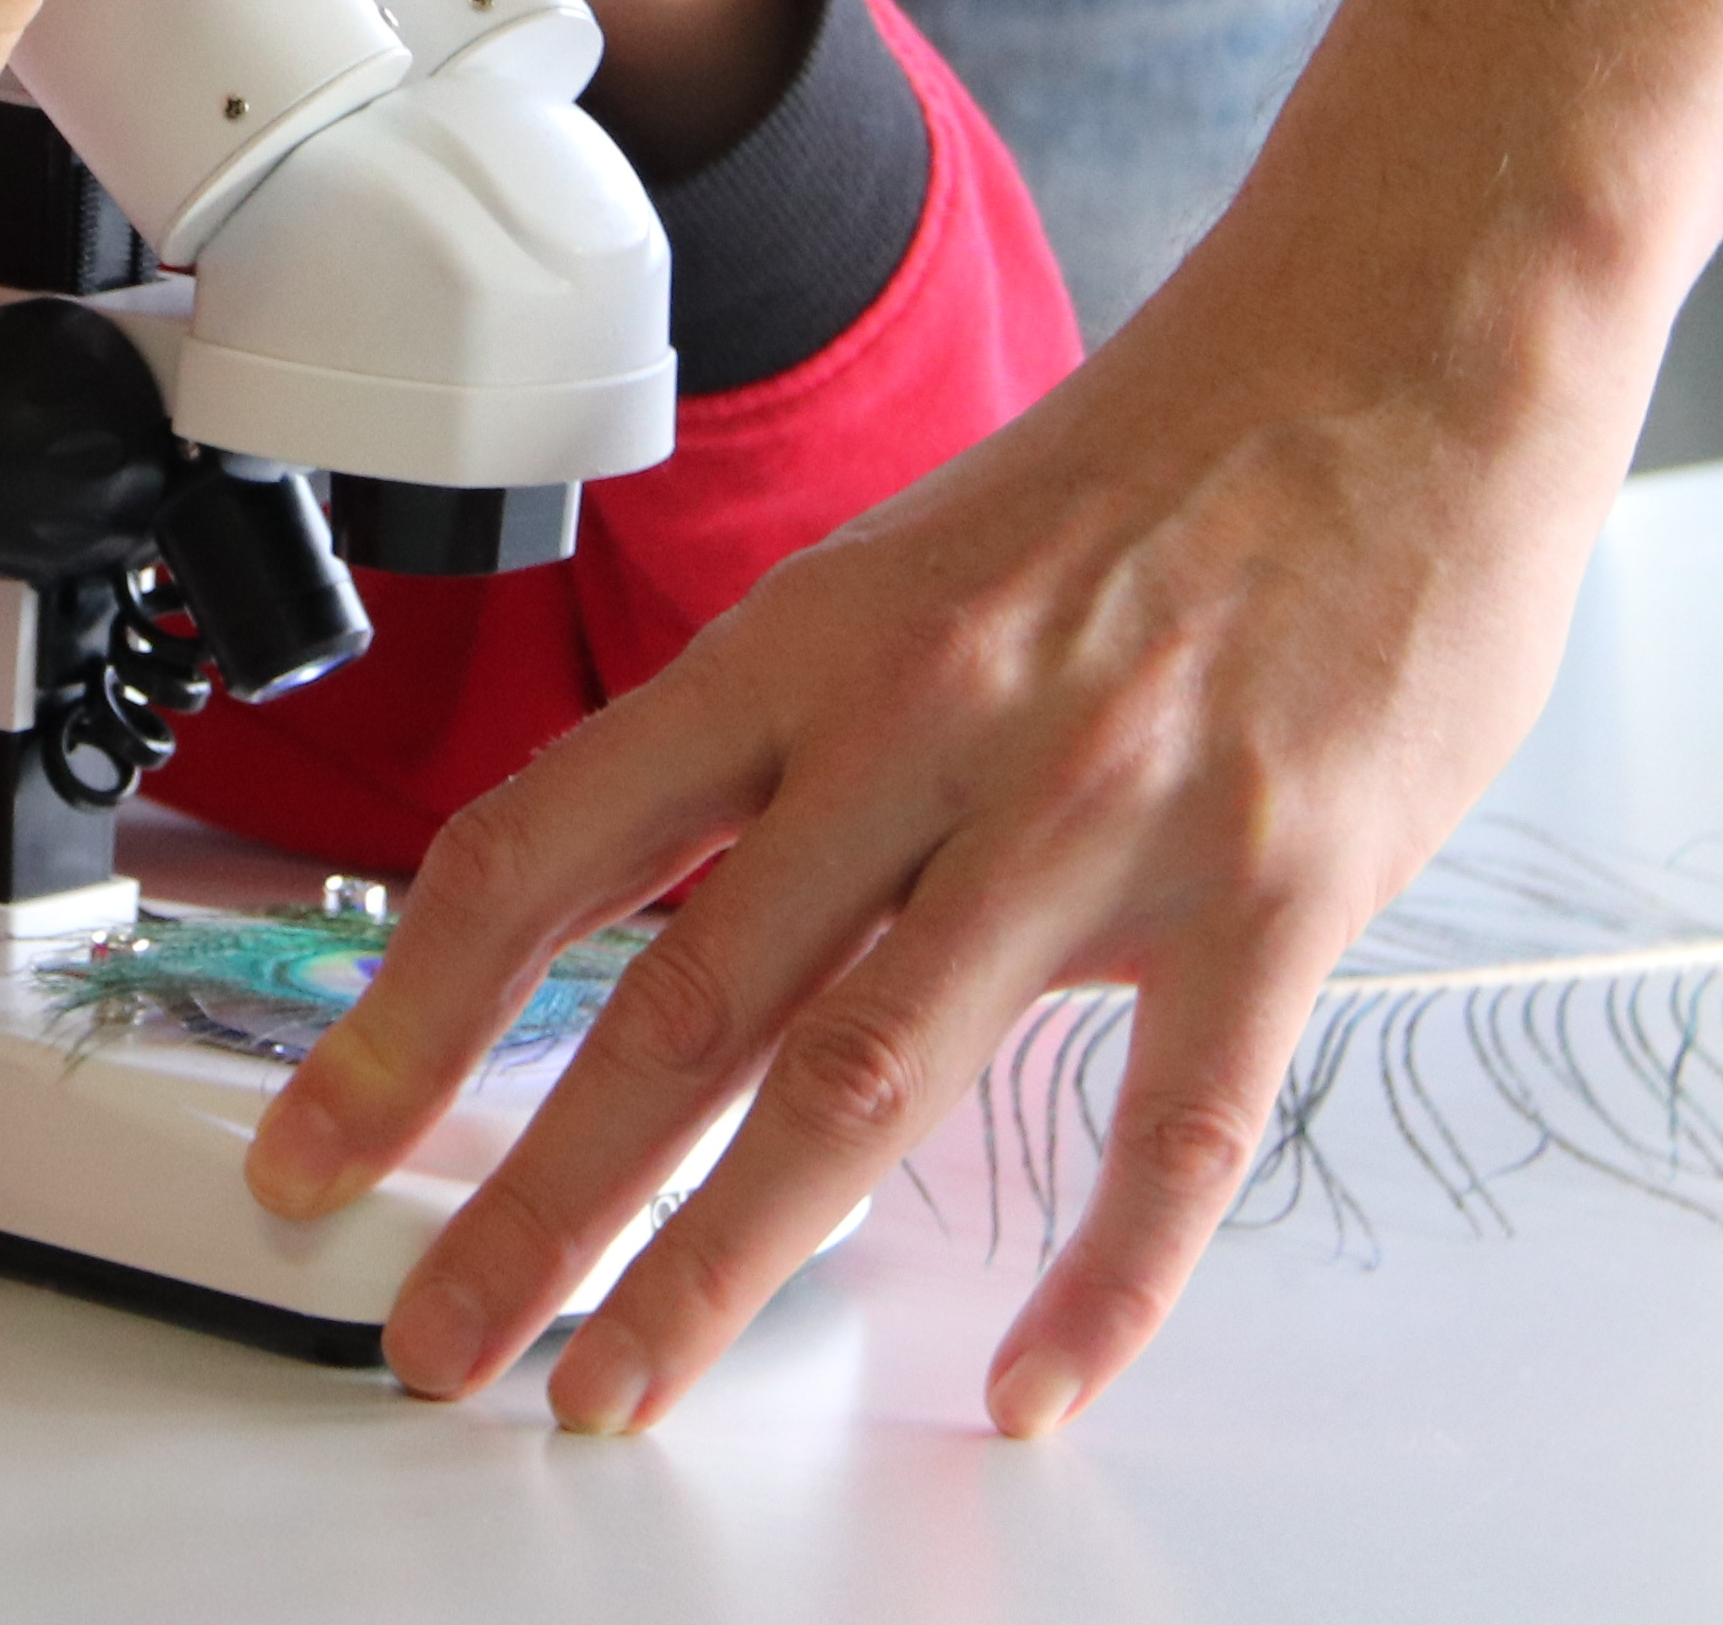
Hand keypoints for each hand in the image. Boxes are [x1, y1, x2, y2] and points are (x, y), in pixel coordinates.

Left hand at [239, 208, 1623, 1433]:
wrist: (1405, 339)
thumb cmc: (1163, 466)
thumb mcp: (918, 576)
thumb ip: (821, 760)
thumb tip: (725, 933)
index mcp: (808, 647)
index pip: (545, 852)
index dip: (407, 1015)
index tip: (317, 1142)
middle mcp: (922, 729)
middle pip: (677, 1003)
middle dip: (534, 1200)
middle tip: (439, 1342)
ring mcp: (1098, 813)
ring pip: (867, 1079)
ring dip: (724, 1260)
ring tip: (624, 1383)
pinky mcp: (1278, 882)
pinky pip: (1174, 1124)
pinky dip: (1096, 1275)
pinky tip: (1026, 1380)